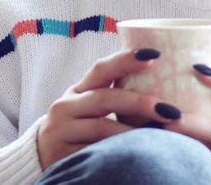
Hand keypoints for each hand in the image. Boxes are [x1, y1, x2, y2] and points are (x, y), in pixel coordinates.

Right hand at [36, 49, 181, 170]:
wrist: (41, 156)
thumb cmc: (79, 127)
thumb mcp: (90, 107)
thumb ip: (115, 93)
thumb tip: (164, 78)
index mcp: (78, 89)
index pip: (102, 69)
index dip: (126, 60)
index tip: (154, 55)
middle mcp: (65, 106)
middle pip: (105, 99)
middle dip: (140, 103)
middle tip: (169, 110)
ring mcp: (60, 131)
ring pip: (101, 129)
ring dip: (133, 133)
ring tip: (160, 135)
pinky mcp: (60, 155)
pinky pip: (94, 153)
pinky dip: (117, 152)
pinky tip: (134, 154)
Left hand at [164, 64, 210, 183]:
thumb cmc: (209, 172)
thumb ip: (207, 122)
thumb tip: (164, 86)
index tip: (197, 65)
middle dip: (186, 121)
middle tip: (159, 113)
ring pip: (206, 159)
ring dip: (176, 147)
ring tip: (148, 137)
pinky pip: (201, 178)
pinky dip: (176, 171)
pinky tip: (154, 166)